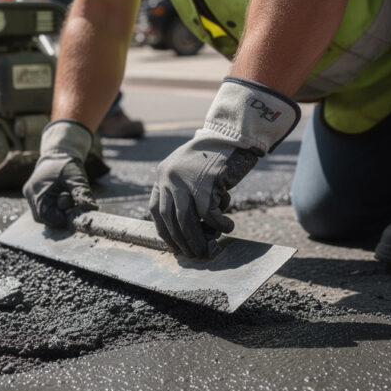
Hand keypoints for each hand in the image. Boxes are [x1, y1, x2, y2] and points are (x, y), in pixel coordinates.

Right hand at [23, 120, 97, 227]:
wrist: (58, 152)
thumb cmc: (67, 165)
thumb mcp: (76, 178)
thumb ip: (82, 194)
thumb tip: (91, 209)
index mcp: (37, 191)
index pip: (46, 216)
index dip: (61, 219)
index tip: (74, 216)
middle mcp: (30, 195)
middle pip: (42, 218)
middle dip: (58, 217)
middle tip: (72, 207)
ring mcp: (29, 195)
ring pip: (41, 215)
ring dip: (55, 213)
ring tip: (67, 200)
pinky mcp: (32, 195)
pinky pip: (41, 208)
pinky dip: (52, 208)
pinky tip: (61, 198)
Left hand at [149, 77, 299, 256]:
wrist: (234, 136)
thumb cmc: (215, 160)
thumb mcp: (190, 174)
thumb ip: (184, 195)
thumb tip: (186, 232)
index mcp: (163, 175)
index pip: (156, 210)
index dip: (165, 231)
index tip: (176, 245)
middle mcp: (170, 177)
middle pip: (170, 218)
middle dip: (182, 241)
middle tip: (196, 253)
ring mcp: (187, 178)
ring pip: (186, 220)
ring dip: (198, 239)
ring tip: (210, 247)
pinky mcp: (207, 180)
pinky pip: (209, 213)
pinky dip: (218, 224)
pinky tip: (228, 226)